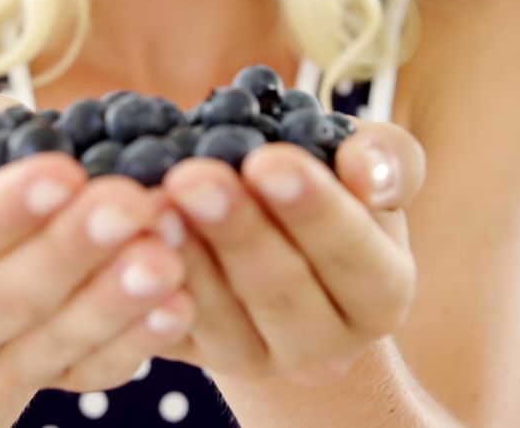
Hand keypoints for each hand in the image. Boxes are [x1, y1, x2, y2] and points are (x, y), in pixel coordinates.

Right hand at [0, 92, 194, 392]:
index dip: (2, 211)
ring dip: (118, 297)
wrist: (0, 245)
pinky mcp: (63, 378)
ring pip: (59, 341)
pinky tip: (180, 303)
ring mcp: (5, 362)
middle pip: (9, 299)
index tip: (63, 172)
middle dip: (74, 251)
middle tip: (132, 204)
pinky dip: (143, 339)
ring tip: (167, 250)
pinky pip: (101, 368)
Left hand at [157, 119, 424, 384]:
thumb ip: (388, 160)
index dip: (313, 210)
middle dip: (235, 229)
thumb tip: (367, 168)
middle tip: (193, 176)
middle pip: (281, 290)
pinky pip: (171, 327)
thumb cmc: (327, 189)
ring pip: (221, 316)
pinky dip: (150, 282)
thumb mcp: (365, 169)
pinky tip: (131, 237)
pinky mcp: (197, 358)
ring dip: (186, 256)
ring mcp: (257, 360)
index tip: (268, 161)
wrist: (275, 241)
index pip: (355, 258)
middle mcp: (325, 344)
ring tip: (155, 202)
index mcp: (380, 294)